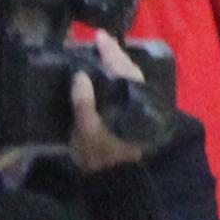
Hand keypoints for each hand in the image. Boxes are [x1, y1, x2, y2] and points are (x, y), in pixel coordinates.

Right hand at [67, 32, 165, 174]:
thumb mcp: (87, 132)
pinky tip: (105, 75)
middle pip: (129, 72)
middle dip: (115, 54)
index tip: (100, 37)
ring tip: (101, 51)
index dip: (111, 53)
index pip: (123, 70)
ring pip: (129, 80)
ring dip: (117, 65)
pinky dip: (116, 78)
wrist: (112, 182)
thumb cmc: (99, 156)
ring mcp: (136, 110)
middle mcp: (138, 102)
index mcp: (131, 102)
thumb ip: (84, 104)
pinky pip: (125, 90)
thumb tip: (81, 76)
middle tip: (99, 39)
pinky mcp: (130, 118)